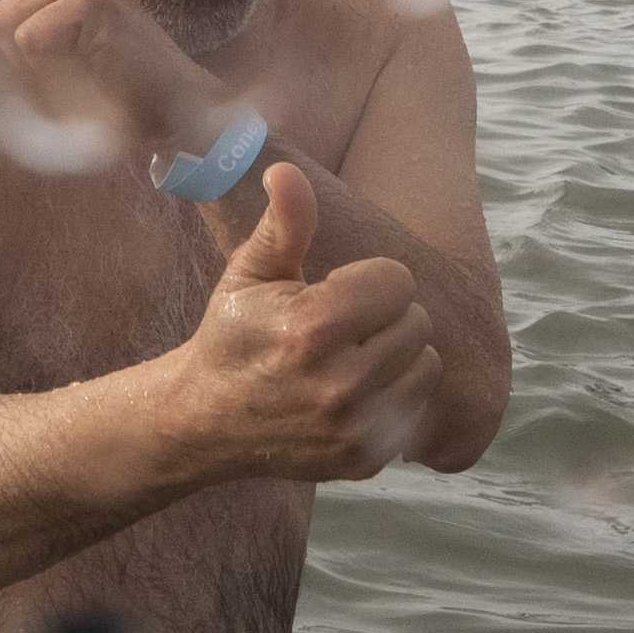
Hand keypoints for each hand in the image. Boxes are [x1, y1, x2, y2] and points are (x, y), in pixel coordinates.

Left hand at [0, 0, 230, 152]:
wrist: (170, 100)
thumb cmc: (108, 74)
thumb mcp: (43, 36)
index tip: (22, 47)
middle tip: (42, 65)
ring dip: (18, 58)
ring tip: (60, 70)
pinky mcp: (93, 1)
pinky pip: (25, 37)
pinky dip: (40, 66)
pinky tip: (74, 71)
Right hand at [172, 165, 431, 483]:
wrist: (206, 422)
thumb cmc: (234, 336)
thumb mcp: (250, 273)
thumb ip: (284, 224)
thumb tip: (285, 172)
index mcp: (311, 330)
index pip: (398, 280)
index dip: (366, 280)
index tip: (329, 294)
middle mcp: (338, 385)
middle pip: (417, 320)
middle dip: (382, 316)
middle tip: (337, 329)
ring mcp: (355, 430)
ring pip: (426, 362)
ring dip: (397, 354)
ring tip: (349, 357)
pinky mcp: (367, 460)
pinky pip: (418, 406)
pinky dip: (395, 394)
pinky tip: (352, 393)